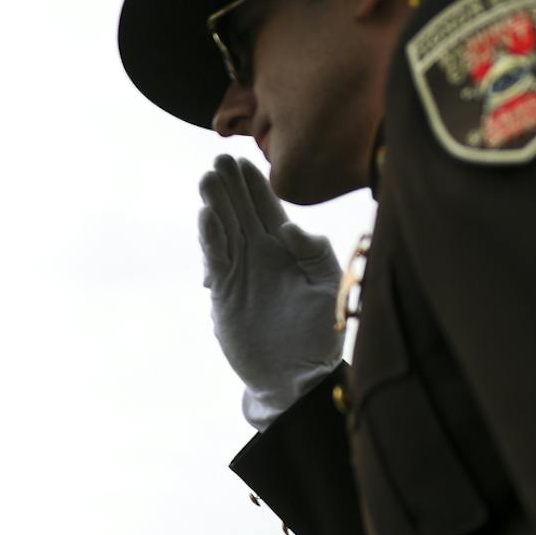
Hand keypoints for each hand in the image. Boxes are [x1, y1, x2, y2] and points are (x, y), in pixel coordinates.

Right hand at [197, 154, 342, 427]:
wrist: (295, 376)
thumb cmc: (319, 334)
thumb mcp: (327, 288)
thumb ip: (315, 253)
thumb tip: (292, 227)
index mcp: (286, 250)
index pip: (267, 208)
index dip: (254, 184)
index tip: (242, 159)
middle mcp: (259, 256)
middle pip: (240, 212)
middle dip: (230, 186)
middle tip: (219, 159)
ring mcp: (240, 273)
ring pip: (225, 230)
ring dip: (216, 205)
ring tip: (208, 180)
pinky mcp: (224, 293)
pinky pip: (217, 259)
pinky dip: (211, 238)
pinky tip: (208, 216)